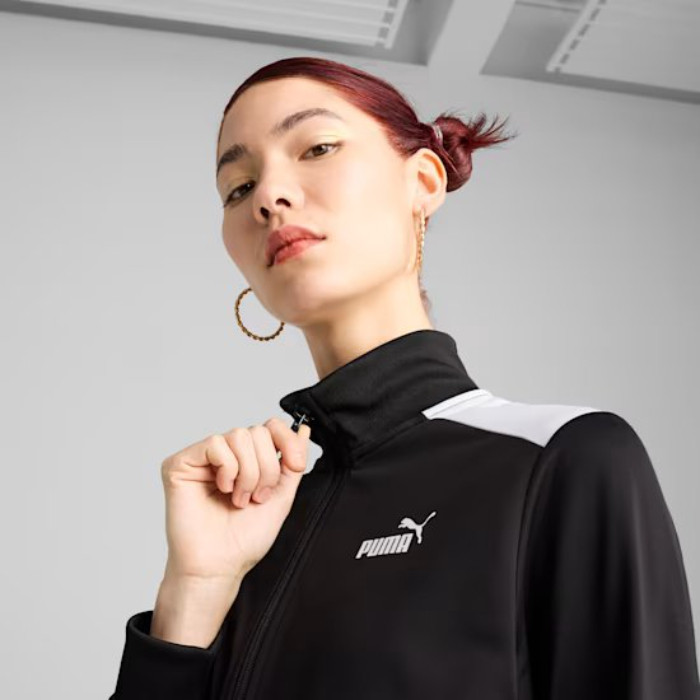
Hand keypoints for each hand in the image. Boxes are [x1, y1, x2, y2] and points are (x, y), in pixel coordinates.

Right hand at [159, 417, 311, 583]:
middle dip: (267, 468)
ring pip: (239, 435)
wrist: (218, 566)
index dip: (286, 440)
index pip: (270, 426)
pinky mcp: (180, 463)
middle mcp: (225, 455)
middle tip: (257, 496)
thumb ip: (292, 462)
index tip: (295, 465)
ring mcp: (202, 457)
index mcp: (247, 460)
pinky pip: (215, 443)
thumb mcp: (281, 496)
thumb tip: (304, 431)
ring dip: (248, 472)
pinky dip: (227, 469)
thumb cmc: (243, 539)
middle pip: (257, 431)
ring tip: (240, 498)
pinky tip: (222, 489)